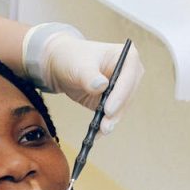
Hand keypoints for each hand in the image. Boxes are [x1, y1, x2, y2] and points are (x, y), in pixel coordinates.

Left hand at [22, 23, 143, 132]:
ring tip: (101, 130)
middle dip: (117, 111)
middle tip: (106, 125)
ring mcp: (121, 88)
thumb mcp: (79, 65)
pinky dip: (105, 124)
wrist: (60, 66)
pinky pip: (112, 115)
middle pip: (128, 95)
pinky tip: (97, 133)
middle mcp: (128, 73)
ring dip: (112, 120)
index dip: (121, 94)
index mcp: (126, 56)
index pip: (129, 76)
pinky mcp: (113, 101)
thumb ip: (89, 75)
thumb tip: (101, 86)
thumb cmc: (71, 58)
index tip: (109, 109)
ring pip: (121, 108)